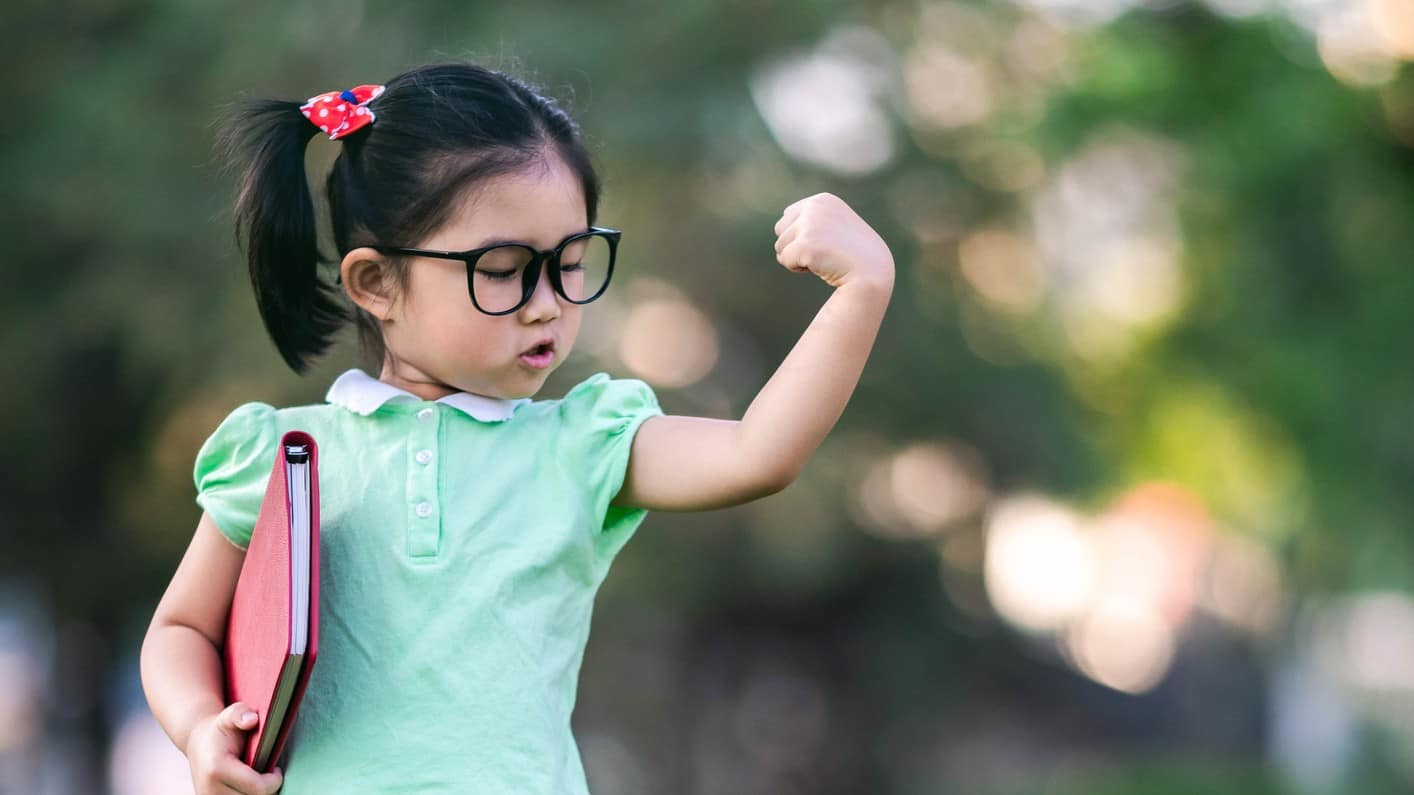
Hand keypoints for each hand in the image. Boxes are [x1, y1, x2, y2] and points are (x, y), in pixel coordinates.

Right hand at [185, 701, 284, 793]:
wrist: (199, 744)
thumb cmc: (219, 730)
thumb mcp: (229, 716)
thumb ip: (240, 714)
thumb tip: (252, 719)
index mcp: (217, 769)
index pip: (258, 787)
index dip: (274, 780)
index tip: (276, 769)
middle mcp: (210, 789)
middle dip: (266, 787)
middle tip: (267, 773)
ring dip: (256, 792)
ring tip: (256, 778)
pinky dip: (246, 794)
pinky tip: (247, 785)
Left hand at [773, 193, 894, 289]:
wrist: (872, 273)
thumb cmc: (854, 255)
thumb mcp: (836, 227)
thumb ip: (812, 221)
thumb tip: (779, 226)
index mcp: (822, 200)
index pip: (788, 216)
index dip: (801, 235)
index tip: (825, 243)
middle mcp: (815, 207)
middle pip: (780, 229)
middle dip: (794, 245)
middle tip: (822, 253)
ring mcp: (810, 225)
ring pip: (780, 246)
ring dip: (796, 258)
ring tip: (823, 259)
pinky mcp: (805, 245)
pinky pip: (784, 260)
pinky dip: (797, 268)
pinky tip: (819, 267)